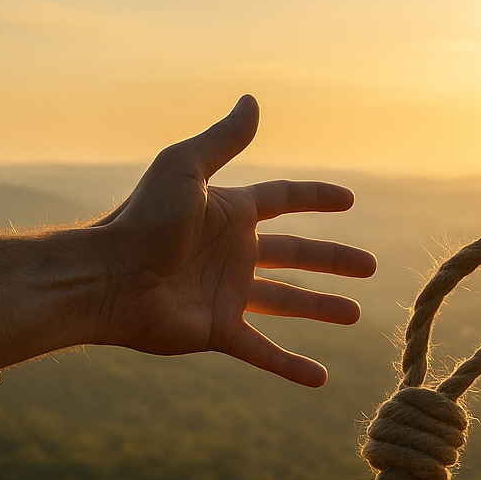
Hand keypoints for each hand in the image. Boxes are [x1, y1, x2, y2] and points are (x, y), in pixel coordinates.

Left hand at [91, 94, 372, 385]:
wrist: (110, 278)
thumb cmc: (142, 219)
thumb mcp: (185, 169)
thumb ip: (222, 140)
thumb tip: (251, 100)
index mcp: (229, 214)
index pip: (283, 201)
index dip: (315, 198)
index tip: (348, 200)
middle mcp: (233, 253)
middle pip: (296, 255)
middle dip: (333, 260)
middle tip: (370, 266)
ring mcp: (228, 295)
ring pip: (287, 302)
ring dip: (321, 309)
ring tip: (355, 315)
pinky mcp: (220, 331)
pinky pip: (264, 351)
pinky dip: (291, 365)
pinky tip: (320, 379)